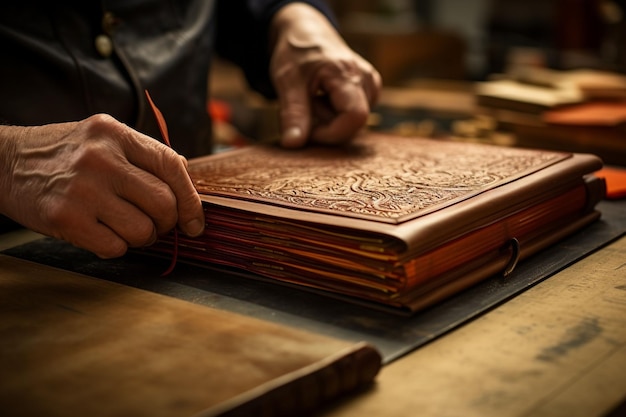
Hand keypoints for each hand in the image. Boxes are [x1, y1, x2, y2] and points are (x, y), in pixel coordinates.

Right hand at [0, 114, 204, 257]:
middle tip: (157, 225)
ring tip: (128, 228)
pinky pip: (115, 247)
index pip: (172, 166)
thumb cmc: (64, 154)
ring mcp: (82, 190)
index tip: (195, 220)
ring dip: (143, 238)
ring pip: (142, 230)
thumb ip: (144, 156)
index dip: (191, 199)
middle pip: (163, 203)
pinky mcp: (65, 218)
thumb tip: (187, 184)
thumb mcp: (104, 138)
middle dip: (168, 223)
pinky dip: (116, 247)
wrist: (5, 162)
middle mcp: (101, 159)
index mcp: (115, 134)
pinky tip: (103, 233)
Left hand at [269, 3, 381, 147]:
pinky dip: (335, 115)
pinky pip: (353, 118)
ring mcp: (371, 85)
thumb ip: (292, 114)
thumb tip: (293, 145)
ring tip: (315, 98)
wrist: (306, 32)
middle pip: (353, 125)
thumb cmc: (296, 52)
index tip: (307, 129)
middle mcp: (367, 80)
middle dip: (326, 125)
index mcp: (348, 74)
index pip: (354, 118)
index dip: (330, 133)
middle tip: (307, 104)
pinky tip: (325, 99)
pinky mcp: (369, 92)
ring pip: (352, 124)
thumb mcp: (287, 81)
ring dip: (329, 120)